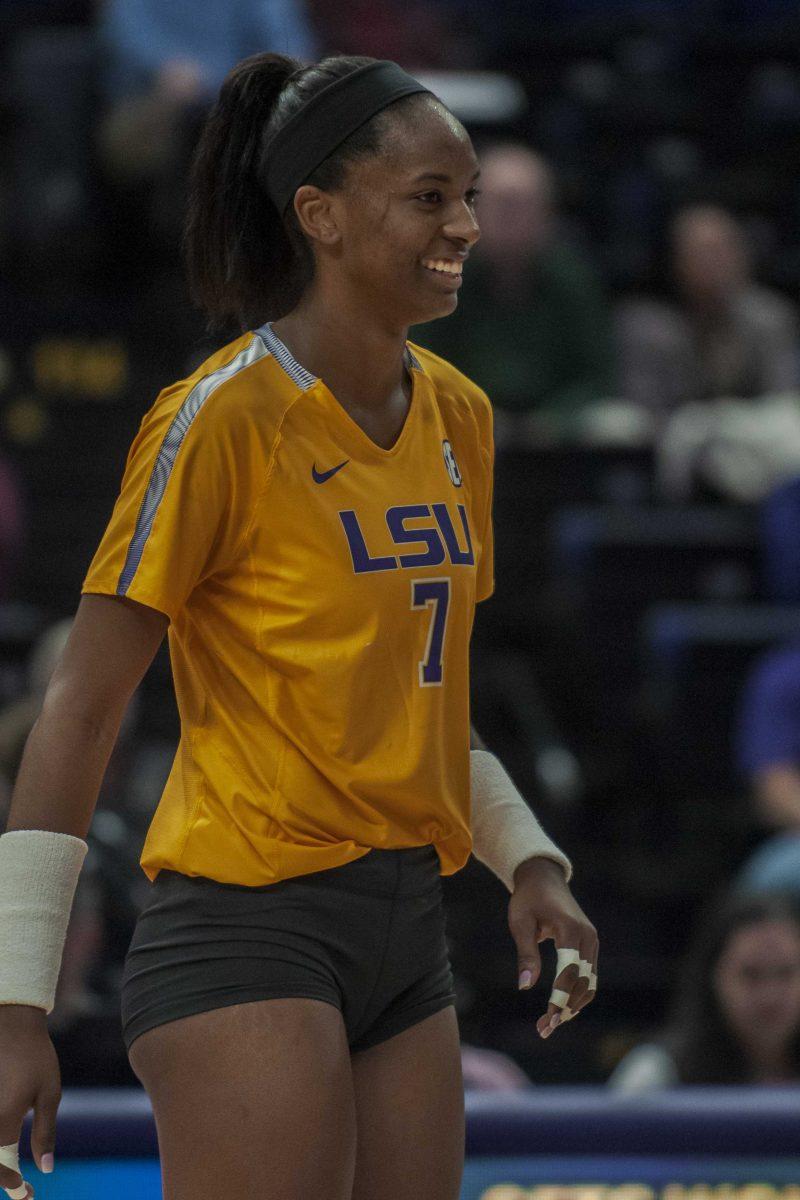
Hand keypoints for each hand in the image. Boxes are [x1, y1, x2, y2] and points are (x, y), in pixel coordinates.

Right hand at [0, 1006, 60, 1198]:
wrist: (13, 1023)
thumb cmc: (37, 1056)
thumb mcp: (49, 1093)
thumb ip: (46, 1132)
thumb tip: (45, 1169)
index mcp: (4, 1118)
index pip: (3, 1167)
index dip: (13, 1186)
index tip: (27, 1194)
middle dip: (1, 1180)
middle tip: (20, 1187)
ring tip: (10, 1170)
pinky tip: (4, 1148)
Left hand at [509, 857, 597, 1039]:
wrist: (543, 878)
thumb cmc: (527, 899)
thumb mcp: (520, 923)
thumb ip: (526, 954)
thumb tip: (524, 987)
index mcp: (569, 928)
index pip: (569, 971)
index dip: (560, 998)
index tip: (548, 1019)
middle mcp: (587, 936)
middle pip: (582, 982)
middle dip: (565, 1009)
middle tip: (544, 1029)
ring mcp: (592, 941)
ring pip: (589, 984)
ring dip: (572, 1007)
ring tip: (549, 1024)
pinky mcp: (590, 946)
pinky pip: (589, 977)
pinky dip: (577, 995)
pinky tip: (560, 1009)